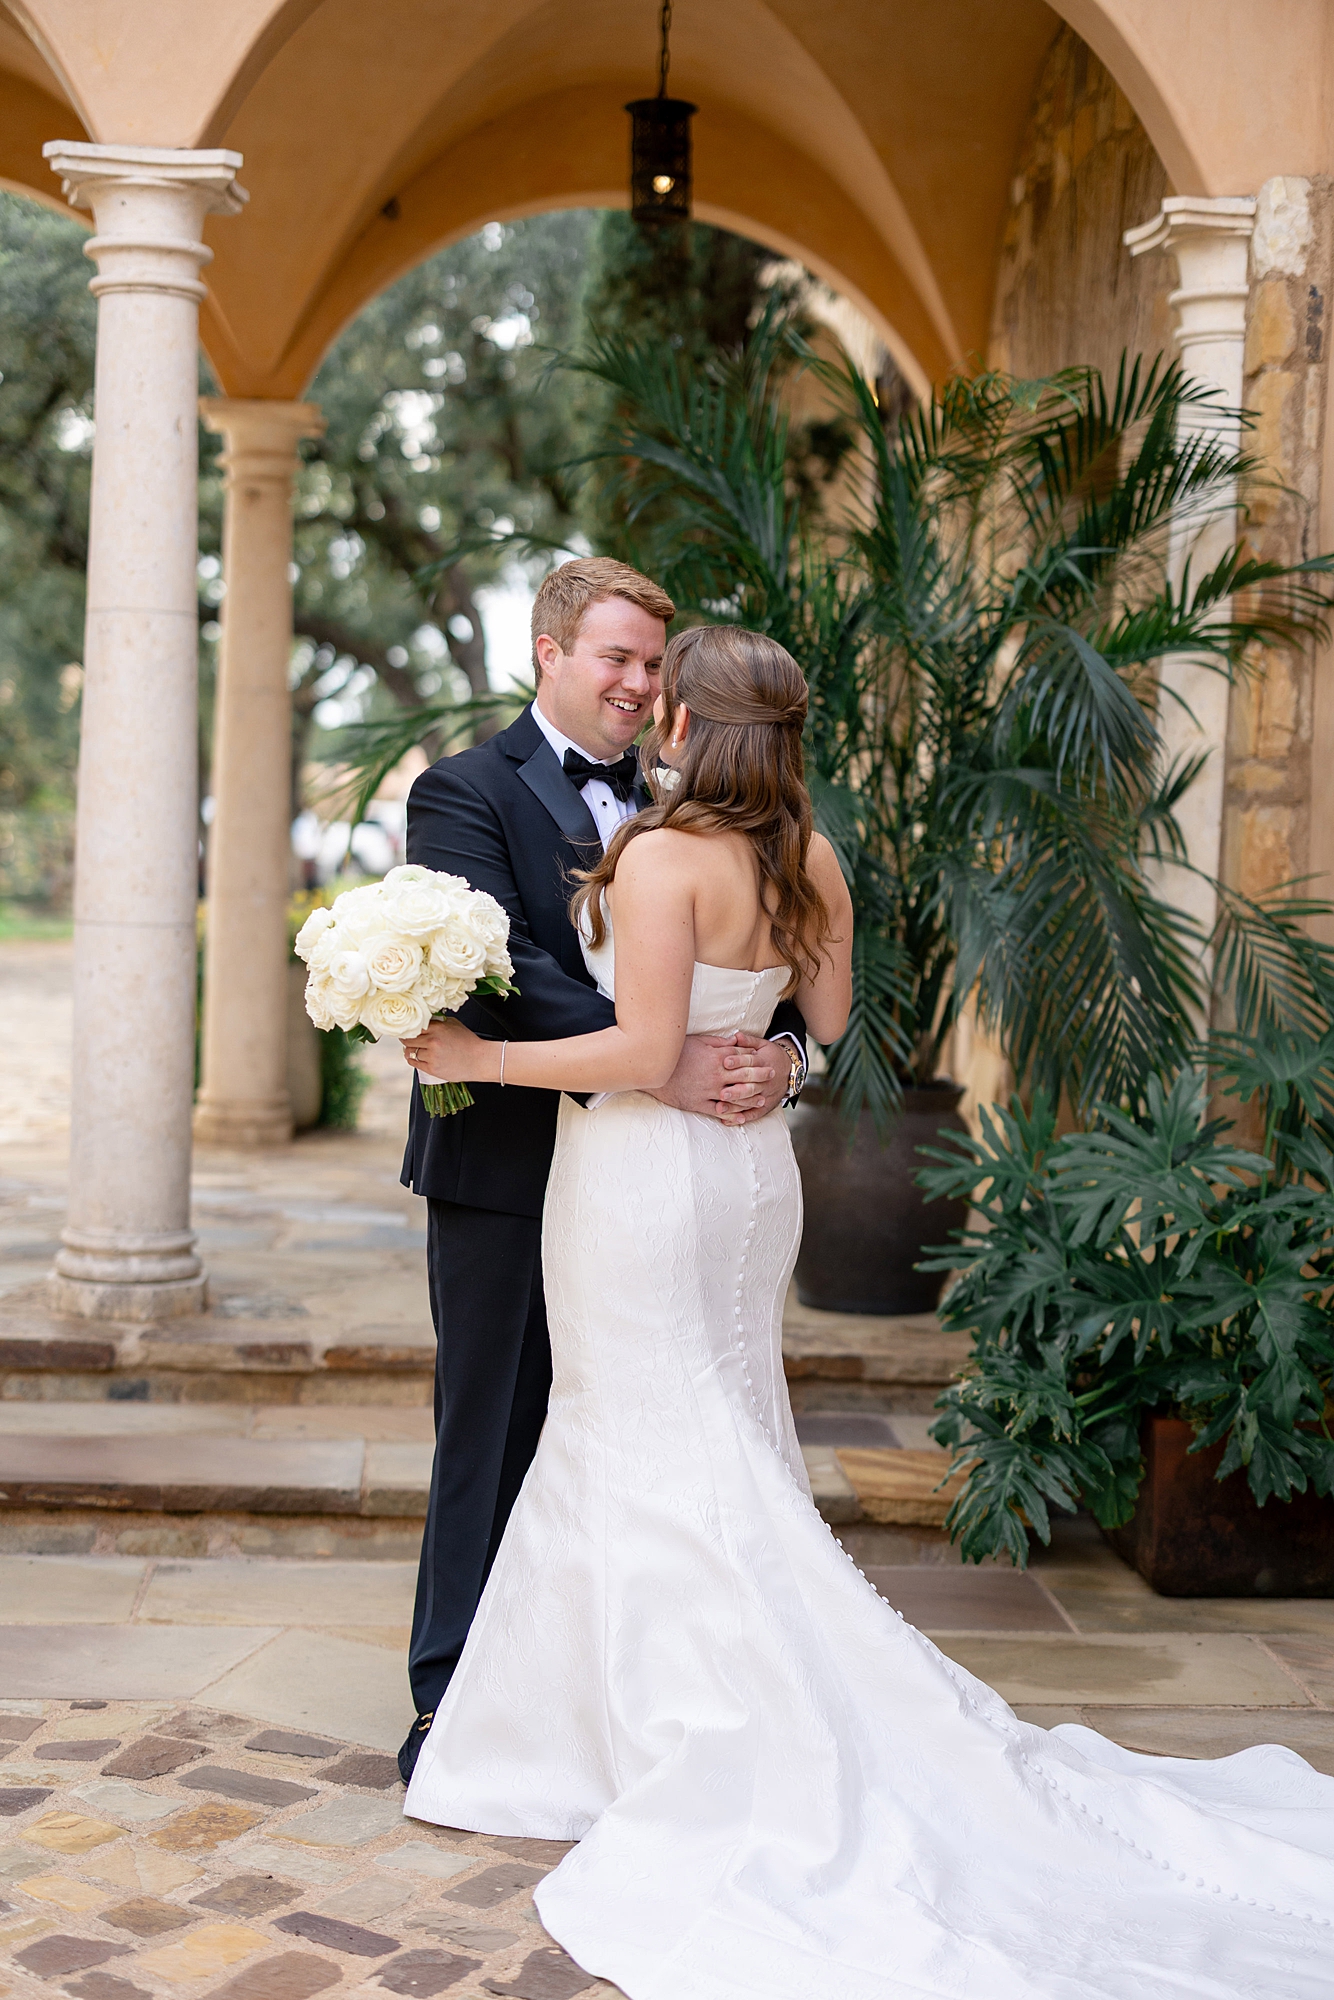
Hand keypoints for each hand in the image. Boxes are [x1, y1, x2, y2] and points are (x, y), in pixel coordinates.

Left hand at [402, 1018, 485, 1082]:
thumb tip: (424, 1021)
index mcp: (438, 1028)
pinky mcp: (432, 1068)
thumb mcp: (455, 1025)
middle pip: (408, 1039)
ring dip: (409, 1050)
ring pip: (410, 1051)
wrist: (480, 1060)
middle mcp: (433, 1041)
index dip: (408, 1028)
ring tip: (410, 1049)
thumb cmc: (469, 1042)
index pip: (414, 1026)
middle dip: (405, 1038)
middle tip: (404, 1038)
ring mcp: (431, 1056)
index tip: (406, 1029)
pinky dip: (411, 1059)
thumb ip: (438, 1022)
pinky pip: (414, 1062)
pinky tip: (412, 1056)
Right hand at [648, 1031, 782, 1124]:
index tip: (765, 1058)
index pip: (742, 1058)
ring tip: (762, 1099)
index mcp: (716, 1058)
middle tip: (772, 1075)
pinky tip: (741, 1117)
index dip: (755, 1058)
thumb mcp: (697, 1041)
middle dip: (760, 1075)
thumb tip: (735, 1041)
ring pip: (735, 1097)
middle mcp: (716, 1076)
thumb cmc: (676, 1053)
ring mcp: (708, 1091)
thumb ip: (718, 1042)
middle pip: (744, 1076)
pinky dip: (731, 1115)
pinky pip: (719, 1111)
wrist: (653, 1070)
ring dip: (751, 1098)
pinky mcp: (698, 1104)